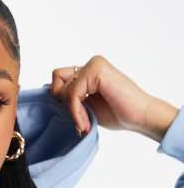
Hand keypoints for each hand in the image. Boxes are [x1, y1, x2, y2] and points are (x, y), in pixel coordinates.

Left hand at [49, 55, 177, 141]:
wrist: (139, 117)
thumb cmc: (117, 113)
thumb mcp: (86, 106)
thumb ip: (70, 98)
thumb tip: (47, 90)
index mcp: (88, 72)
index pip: (58, 80)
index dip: (61, 100)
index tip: (76, 119)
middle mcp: (90, 65)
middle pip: (56, 79)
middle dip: (63, 103)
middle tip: (80, 120)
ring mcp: (94, 65)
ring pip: (62, 87)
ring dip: (72, 111)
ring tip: (85, 123)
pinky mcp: (97, 69)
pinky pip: (72, 94)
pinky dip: (76, 111)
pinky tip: (87, 122)